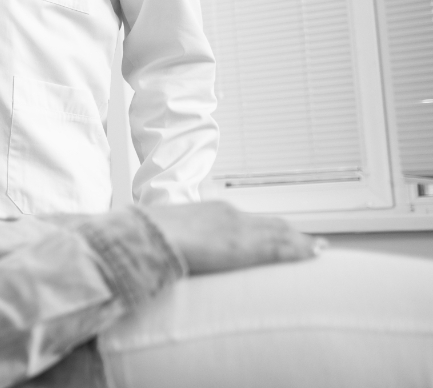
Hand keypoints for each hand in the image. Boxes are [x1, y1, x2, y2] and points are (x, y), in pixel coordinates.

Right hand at [145, 201, 324, 274]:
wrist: (146, 236)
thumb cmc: (147, 236)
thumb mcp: (164, 234)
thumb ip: (174, 240)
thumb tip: (164, 250)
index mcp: (212, 212)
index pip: (247, 220)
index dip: (266, 227)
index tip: (277, 233)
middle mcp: (232, 216)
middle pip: (270, 224)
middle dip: (290, 233)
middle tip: (310, 242)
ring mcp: (241, 229)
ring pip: (281, 234)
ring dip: (301, 242)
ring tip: (319, 249)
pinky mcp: (247, 247)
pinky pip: (282, 247)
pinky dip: (302, 250)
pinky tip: (315, 253)